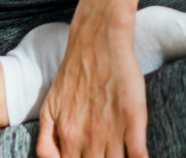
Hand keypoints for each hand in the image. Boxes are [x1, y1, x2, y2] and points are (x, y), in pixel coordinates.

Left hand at [35, 2, 149, 157]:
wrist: (97, 40)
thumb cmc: (74, 72)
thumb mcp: (50, 106)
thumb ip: (47, 140)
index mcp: (67, 136)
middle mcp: (88, 138)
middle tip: (103, 154)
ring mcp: (112, 131)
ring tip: (118, 152)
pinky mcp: (133, 120)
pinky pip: (138, 157)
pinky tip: (138, 156)